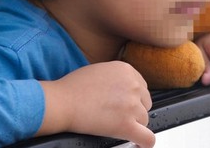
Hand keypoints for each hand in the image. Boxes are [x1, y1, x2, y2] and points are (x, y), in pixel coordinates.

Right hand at [38, 61, 154, 147]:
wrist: (63, 102)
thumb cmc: (73, 88)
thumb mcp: (101, 70)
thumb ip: (117, 77)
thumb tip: (122, 87)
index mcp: (127, 70)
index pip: (142, 87)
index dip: (133, 97)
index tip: (126, 105)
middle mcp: (133, 85)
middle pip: (145, 102)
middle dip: (134, 110)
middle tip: (117, 114)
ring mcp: (131, 105)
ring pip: (144, 119)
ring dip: (133, 124)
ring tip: (116, 126)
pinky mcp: (126, 124)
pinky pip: (146, 137)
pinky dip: (145, 142)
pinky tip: (139, 143)